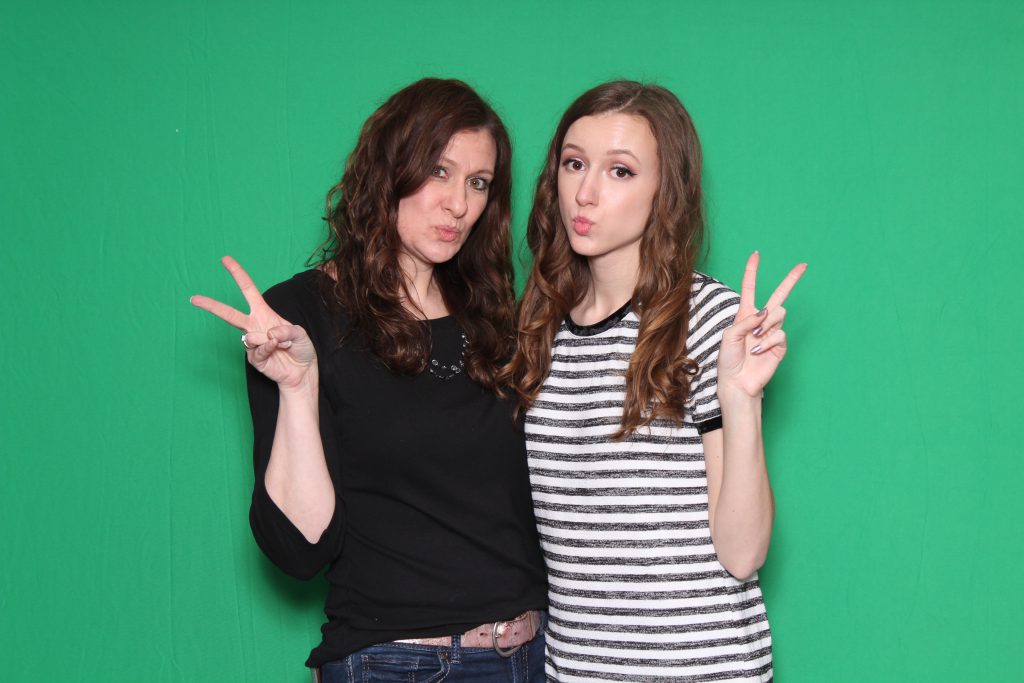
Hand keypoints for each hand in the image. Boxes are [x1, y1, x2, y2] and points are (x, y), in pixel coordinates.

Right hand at [191, 256, 316, 390]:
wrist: (303, 371)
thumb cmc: (302, 349)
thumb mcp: (300, 333)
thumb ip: (287, 330)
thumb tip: (268, 334)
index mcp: (264, 313)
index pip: (248, 290)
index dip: (238, 274)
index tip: (225, 259)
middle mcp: (255, 326)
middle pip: (229, 314)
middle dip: (211, 306)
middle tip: (194, 298)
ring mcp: (253, 343)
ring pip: (249, 336)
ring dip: (269, 340)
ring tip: (282, 345)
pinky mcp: (254, 358)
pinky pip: (257, 349)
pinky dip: (269, 348)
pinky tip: (277, 349)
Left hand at [717, 252, 806, 398]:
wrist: (737, 382)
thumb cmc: (729, 360)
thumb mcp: (729, 336)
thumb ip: (745, 321)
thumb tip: (765, 312)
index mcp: (745, 315)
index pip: (750, 288)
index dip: (752, 271)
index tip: (756, 254)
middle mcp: (761, 321)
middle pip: (779, 295)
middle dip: (791, 280)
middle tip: (803, 265)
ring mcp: (772, 332)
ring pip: (779, 314)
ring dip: (766, 324)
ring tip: (755, 339)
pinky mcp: (780, 345)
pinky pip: (780, 333)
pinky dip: (769, 340)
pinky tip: (759, 350)